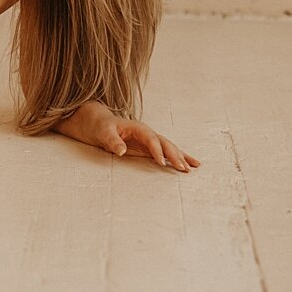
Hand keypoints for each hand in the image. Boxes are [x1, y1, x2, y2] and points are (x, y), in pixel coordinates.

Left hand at [68, 101, 200, 171]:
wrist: (99, 123)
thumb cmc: (101, 127)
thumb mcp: (102, 132)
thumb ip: (112, 140)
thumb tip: (121, 150)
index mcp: (137, 128)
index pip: (150, 138)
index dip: (156, 149)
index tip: (161, 161)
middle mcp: (147, 134)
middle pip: (164, 143)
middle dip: (174, 155)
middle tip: (183, 168)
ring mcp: (149, 141)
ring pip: (169, 148)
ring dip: (180, 157)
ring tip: (192, 168)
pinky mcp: (149, 149)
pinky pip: (166, 153)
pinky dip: (178, 158)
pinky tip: (190, 165)